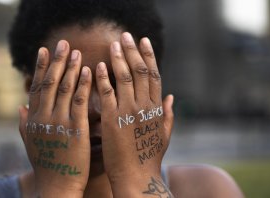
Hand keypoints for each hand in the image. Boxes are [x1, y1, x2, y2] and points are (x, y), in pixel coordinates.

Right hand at [18, 40, 91, 196]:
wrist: (57, 187)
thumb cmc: (47, 165)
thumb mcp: (31, 143)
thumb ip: (25, 124)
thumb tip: (20, 106)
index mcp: (33, 119)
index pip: (36, 87)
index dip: (40, 67)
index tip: (44, 50)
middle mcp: (43, 117)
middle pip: (49, 82)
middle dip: (55, 61)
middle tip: (62, 42)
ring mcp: (59, 122)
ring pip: (64, 88)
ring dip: (70, 68)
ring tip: (75, 51)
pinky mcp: (76, 129)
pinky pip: (79, 101)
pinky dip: (83, 84)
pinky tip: (88, 70)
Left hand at [95, 32, 173, 196]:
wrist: (136, 177)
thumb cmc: (149, 157)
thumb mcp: (164, 135)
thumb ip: (168, 114)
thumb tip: (171, 97)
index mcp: (157, 108)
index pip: (154, 75)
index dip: (149, 56)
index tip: (144, 41)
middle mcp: (144, 106)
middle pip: (140, 71)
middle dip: (133, 51)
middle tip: (126, 35)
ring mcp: (128, 111)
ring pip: (125, 77)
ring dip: (118, 58)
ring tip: (113, 44)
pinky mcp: (112, 119)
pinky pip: (107, 93)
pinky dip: (103, 77)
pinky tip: (98, 65)